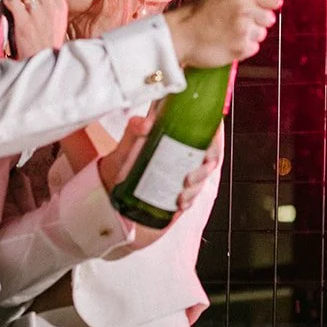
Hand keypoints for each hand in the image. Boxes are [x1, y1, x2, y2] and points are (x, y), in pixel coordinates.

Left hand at [3, 0, 67, 58]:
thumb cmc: (48, 41)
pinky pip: (14, 1)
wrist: (45, 62)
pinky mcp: (24, 24)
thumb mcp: (58, 19)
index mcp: (60, 5)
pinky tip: (9, 6)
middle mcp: (51, 7)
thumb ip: (51, 2)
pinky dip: (8, 0)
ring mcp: (38, 15)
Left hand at [96, 118, 223, 248]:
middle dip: (204, 171)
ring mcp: (184, 175)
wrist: (112, 181)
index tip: (209, 150)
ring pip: (203, 180)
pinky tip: (179, 203)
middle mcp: (186, 156)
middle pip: (210, 160)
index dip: (214, 141)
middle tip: (188, 179)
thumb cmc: (125, 158)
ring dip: (196, 189)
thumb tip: (144, 123)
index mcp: (181, 138)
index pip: (208, 135)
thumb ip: (135, 129)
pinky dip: (188, 201)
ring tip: (181, 195)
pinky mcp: (179, 192)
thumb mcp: (129, 141)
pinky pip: (192, 197)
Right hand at [163, 0, 282, 67]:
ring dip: (250, 32)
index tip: (258, 4)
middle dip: (258, 18)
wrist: (180, 34)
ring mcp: (244, 32)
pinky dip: (244, 46)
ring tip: (230, 29)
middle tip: (239, 17)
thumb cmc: (198, 7)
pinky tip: (228, 40)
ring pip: (262, 33)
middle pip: (270, 18)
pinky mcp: (241, 50)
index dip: (267, 1)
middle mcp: (246, 11)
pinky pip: (253, 48)